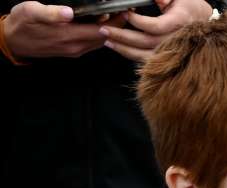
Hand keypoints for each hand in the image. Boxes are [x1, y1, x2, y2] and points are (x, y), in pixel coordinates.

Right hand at [3, 2, 124, 58]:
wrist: (12, 41)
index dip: (116, 20)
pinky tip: (102, 23)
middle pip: (106, 37)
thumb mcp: (31, 12)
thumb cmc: (21, 23)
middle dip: (117, 24)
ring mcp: (75, 50)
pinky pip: (93, 43)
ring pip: (100, 41)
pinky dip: (100, 33)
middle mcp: (76, 47)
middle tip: (125, 10)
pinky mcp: (72, 51)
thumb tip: (68, 12)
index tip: (125, 9)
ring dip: (110, 29)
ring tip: (117, 14)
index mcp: (69, 36)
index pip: (102, 30)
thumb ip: (50, 13)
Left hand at [100, 0, 213, 61]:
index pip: (156, 26)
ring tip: (107, 42)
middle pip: (147, 42)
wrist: (206, 23)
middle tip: (104, 30)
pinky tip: (121, 50)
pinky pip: (149, 61)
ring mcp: (173, 50)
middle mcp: (176, 39)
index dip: (138, 22)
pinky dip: (133, 57)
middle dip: (123, 37)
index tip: (126, 13)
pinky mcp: (168, 57)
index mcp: (179, 21)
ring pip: (146, 55)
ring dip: (124, 50)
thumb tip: (158, 0)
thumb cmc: (190, 6)